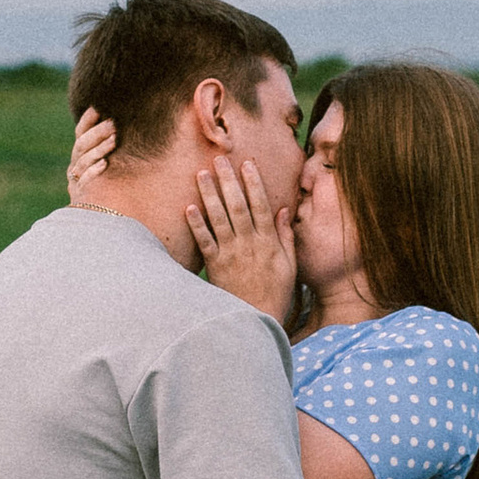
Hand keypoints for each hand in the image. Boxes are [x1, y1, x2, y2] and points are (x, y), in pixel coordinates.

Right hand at [68, 111, 116, 204]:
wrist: (100, 216)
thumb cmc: (110, 184)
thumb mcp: (107, 162)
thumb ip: (110, 146)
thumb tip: (124, 122)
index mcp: (80, 154)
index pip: (80, 133)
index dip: (87, 120)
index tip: (98, 108)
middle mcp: (75, 165)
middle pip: (82, 145)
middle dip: (97, 133)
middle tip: (113, 123)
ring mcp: (76, 180)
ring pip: (83, 161)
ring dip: (98, 149)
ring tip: (114, 139)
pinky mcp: (81, 195)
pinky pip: (85, 181)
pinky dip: (94, 171)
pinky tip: (105, 164)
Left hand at [187, 157, 297, 327]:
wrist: (256, 320)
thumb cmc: (276, 293)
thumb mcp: (289, 265)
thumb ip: (285, 236)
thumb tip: (282, 210)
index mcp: (268, 242)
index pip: (261, 206)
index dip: (254, 183)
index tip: (247, 163)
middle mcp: (249, 244)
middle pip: (237, 206)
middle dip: (228, 180)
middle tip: (218, 158)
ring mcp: (231, 254)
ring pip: (219, 219)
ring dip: (209, 195)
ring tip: (201, 174)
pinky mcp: (215, 266)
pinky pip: (205, 242)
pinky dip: (197, 225)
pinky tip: (188, 208)